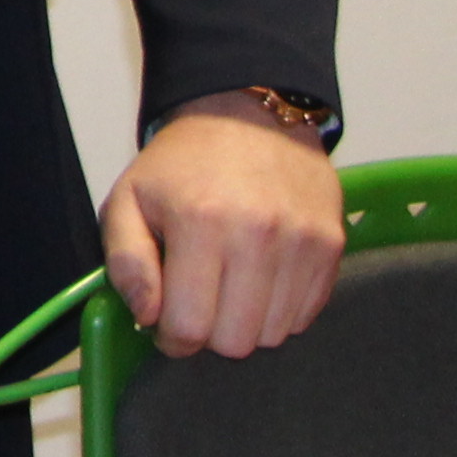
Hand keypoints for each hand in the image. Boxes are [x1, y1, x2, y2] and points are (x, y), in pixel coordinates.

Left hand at [102, 102, 345, 359]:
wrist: (246, 114)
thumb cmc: (183, 164)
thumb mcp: (128, 200)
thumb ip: (126, 264)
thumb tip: (148, 316)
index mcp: (200, 223)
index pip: (190, 328)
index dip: (172, 337)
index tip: (167, 321)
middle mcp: (258, 234)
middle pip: (236, 343)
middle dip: (210, 333)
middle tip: (199, 301)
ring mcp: (301, 241)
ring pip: (274, 335)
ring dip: (246, 323)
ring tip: (229, 284)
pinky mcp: (331, 244)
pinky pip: (305, 315)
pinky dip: (280, 309)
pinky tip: (260, 277)